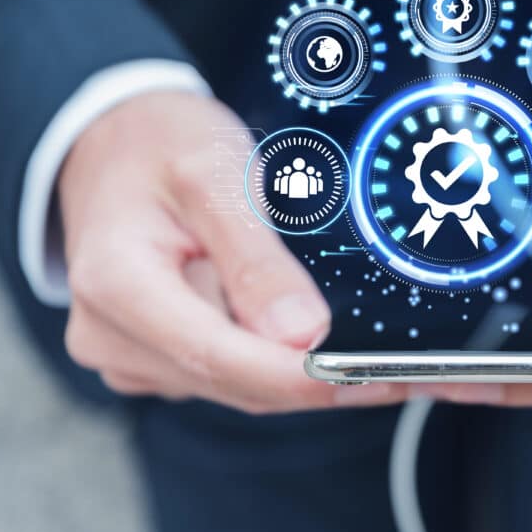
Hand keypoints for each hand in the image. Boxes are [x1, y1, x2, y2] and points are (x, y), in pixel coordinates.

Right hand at [60, 91, 404, 412]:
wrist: (113, 143)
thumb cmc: (159, 144)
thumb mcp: (213, 174)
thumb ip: (254, 258)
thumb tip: (301, 333)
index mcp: (116, 286)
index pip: (218, 356)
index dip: (301, 377)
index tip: (373, 377)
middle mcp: (114, 336)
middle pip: (238, 383)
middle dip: (329, 383)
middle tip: (417, 375)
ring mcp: (134, 354)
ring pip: (244, 388)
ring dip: (317, 380)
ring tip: (395, 363)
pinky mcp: (160, 359)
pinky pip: (236, 376)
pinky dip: (289, 366)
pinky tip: (337, 350)